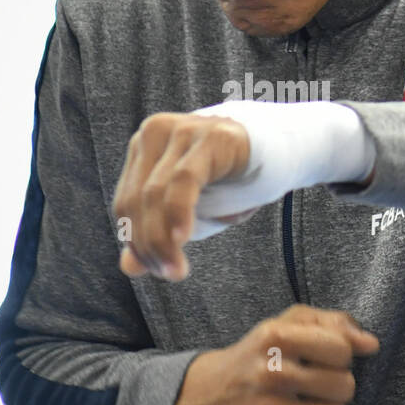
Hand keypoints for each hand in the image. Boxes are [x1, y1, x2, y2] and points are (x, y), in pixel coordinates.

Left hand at [113, 111, 250, 280]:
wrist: (279, 152)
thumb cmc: (230, 181)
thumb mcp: (190, 211)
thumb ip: (157, 233)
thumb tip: (128, 267)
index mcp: (143, 148)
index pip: (125, 202)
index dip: (136, 241)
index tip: (155, 271)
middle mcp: (155, 132)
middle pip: (136, 200)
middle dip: (149, 245)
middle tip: (170, 274)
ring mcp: (183, 130)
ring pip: (156, 193)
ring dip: (162, 239)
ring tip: (177, 270)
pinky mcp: (211, 136)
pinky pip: (184, 179)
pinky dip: (178, 212)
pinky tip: (183, 238)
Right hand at [172, 305, 379, 404]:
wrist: (207, 395)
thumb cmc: (259, 355)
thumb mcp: (287, 324)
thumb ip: (333, 323)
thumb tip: (371, 345)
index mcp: (275, 337)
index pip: (342, 350)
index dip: (340, 357)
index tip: (322, 360)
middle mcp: (270, 373)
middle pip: (345, 386)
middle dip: (338, 387)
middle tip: (316, 387)